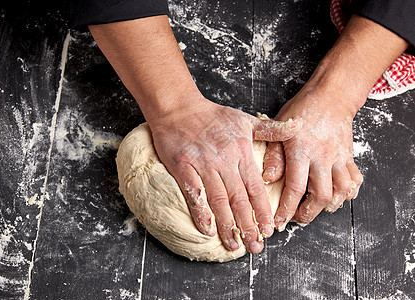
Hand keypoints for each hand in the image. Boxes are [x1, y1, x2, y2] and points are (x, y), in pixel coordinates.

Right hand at [148, 97, 301, 252]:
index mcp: (242, 152)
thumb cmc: (212, 115)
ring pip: (219, 200)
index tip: (269, 230)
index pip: (257, 188)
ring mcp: (203, 165)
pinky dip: (201, 213)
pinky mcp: (183, 167)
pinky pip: (194, 194)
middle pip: (240, 199)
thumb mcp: (245, 119)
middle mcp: (224, 161)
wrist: (178, 108)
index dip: (264, 211)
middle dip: (249, 225)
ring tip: (234, 245)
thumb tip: (299, 126)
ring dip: (228, 225)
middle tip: (256, 246)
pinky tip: (207, 230)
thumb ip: (272, 129)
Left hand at [262, 14, 409, 230]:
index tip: (280, 222)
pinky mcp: (349, 157)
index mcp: (301, 151)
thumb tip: (267, 178)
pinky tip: (338, 195)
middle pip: (321, 195)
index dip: (287, 209)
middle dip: (308, 213)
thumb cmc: (301, 111)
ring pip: (341, 191)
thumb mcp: (279, 129)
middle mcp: (322, 157)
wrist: (331, 96)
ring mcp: (338, 158)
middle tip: (297, 218)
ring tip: (317, 208)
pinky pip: (355, 180)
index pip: (295, 188)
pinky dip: (349, 192)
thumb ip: (273, 154)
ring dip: (329, 205)